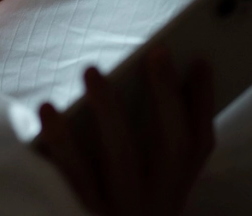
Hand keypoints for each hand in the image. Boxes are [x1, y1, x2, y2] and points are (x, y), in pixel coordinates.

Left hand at [35, 48, 214, 214]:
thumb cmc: (105, 213)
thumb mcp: (135, 195)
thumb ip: (140, 158)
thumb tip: (128, 89)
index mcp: (170, 200)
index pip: (198, 149)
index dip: (203, 103)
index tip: (199, 62)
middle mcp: (152, 209)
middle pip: (170, 148)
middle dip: (167, 97)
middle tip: (156, 52)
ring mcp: (118, 215)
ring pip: (122, 158)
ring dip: (109, 109)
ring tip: (93, 71)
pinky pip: (72, 176)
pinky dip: (61, 140)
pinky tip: (48, 109)